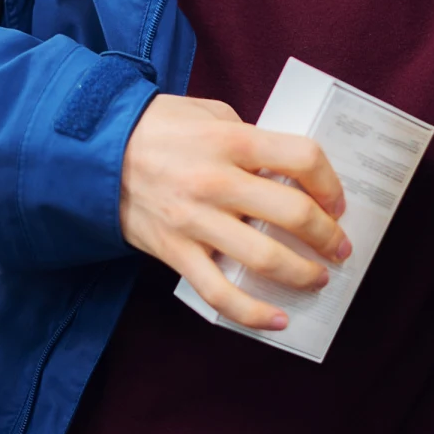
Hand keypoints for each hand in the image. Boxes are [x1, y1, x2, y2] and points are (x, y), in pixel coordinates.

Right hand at [121, 95, 350, 330]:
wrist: (94, 152)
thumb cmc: (156, 127)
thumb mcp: (208, 114)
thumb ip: (248, 136)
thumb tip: (285, 170)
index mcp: (230, 141)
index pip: (302, 157)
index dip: (329, 182)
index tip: (336, 200)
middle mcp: (216, 181)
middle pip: (293, 214)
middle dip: (328, 236)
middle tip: (339, 247)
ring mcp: (195, 221)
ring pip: (264, 259)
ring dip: (303, 274)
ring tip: (317, 277)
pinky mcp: (175, 251)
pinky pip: (219, 293)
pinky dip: (253, 313)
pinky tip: (277, 319)